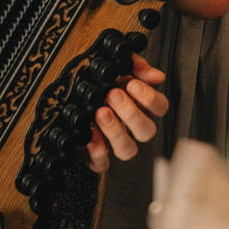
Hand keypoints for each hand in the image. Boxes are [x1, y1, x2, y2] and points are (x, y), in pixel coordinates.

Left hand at [85, 54, 168, 173]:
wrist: (68, 92)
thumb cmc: (99, 79)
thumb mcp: (117, 65)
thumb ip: (136, 66)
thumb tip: (156, 75)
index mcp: (140, 105)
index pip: (160, 108)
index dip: (150, 99)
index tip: (133, 84)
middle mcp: (131, 127)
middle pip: (146, 131)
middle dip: (131, 113)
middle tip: (113, 95)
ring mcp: (115, 142)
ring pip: (127, 150)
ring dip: (116, 132)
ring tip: (101, 112)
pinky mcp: (96, 154)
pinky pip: (102, 163)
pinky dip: (98, 153)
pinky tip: (90, 135)